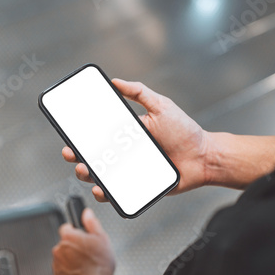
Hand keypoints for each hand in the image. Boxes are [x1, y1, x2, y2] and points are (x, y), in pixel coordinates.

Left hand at [52, 208, 115, 274]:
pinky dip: (70, 272)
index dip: (76, 231)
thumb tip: (87, 213)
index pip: (66, 227)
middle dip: (74, 246)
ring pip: (63, 257)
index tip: (82, 236)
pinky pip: (63, 271)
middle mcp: (59, 249)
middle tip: (88, 253)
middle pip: (65, 243)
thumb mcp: (102, 238)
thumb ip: (92, 223)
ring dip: (71, 259)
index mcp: (68, 237)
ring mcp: (56, 264)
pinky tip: (82, 274)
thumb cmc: (99, 266)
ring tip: (86, 265)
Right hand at [62, 78, 211, 201]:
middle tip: (71, 153)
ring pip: (100, 176)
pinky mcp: (137, 187)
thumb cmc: (185, 132)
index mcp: (127, 134)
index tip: (69, 134)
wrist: (204, 158)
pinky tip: (101, 189)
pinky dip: (105, 193)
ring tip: (85, 170)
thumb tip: (116, 81)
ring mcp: (129, 171)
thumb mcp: (161, 106)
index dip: (81, 135)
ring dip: (87, 174)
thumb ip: (139, 92)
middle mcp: (125, 153)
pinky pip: (116, 193)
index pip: (97, 134)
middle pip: (93, 156)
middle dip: (77, 156)